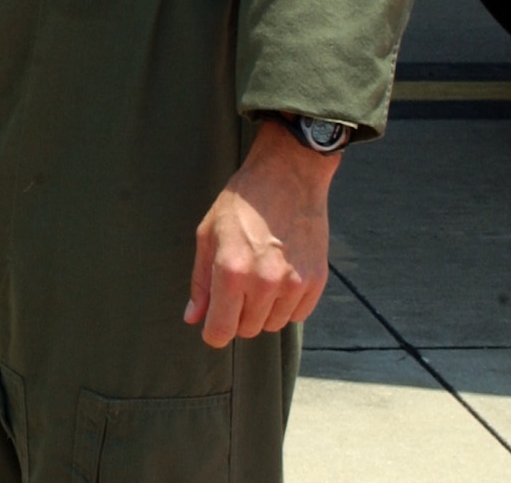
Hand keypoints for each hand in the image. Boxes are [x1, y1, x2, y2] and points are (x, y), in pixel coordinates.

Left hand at [185, 119, 338, 347]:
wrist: (287, 178)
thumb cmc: (241, 204)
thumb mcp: (208, 235)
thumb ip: (201, 282)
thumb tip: (193, 318)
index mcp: (231, 271)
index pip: (222, 329)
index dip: (213, 333)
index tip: (212, 328)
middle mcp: (264, 282)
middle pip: (248, 329)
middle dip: (237, 316)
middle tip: (235, 287)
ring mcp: (294, 283)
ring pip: (273, 325)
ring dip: (263, 310)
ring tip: (258, 276)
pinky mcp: (316, 281)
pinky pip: (297, 314)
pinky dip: (286, 304)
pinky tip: (280, 276)